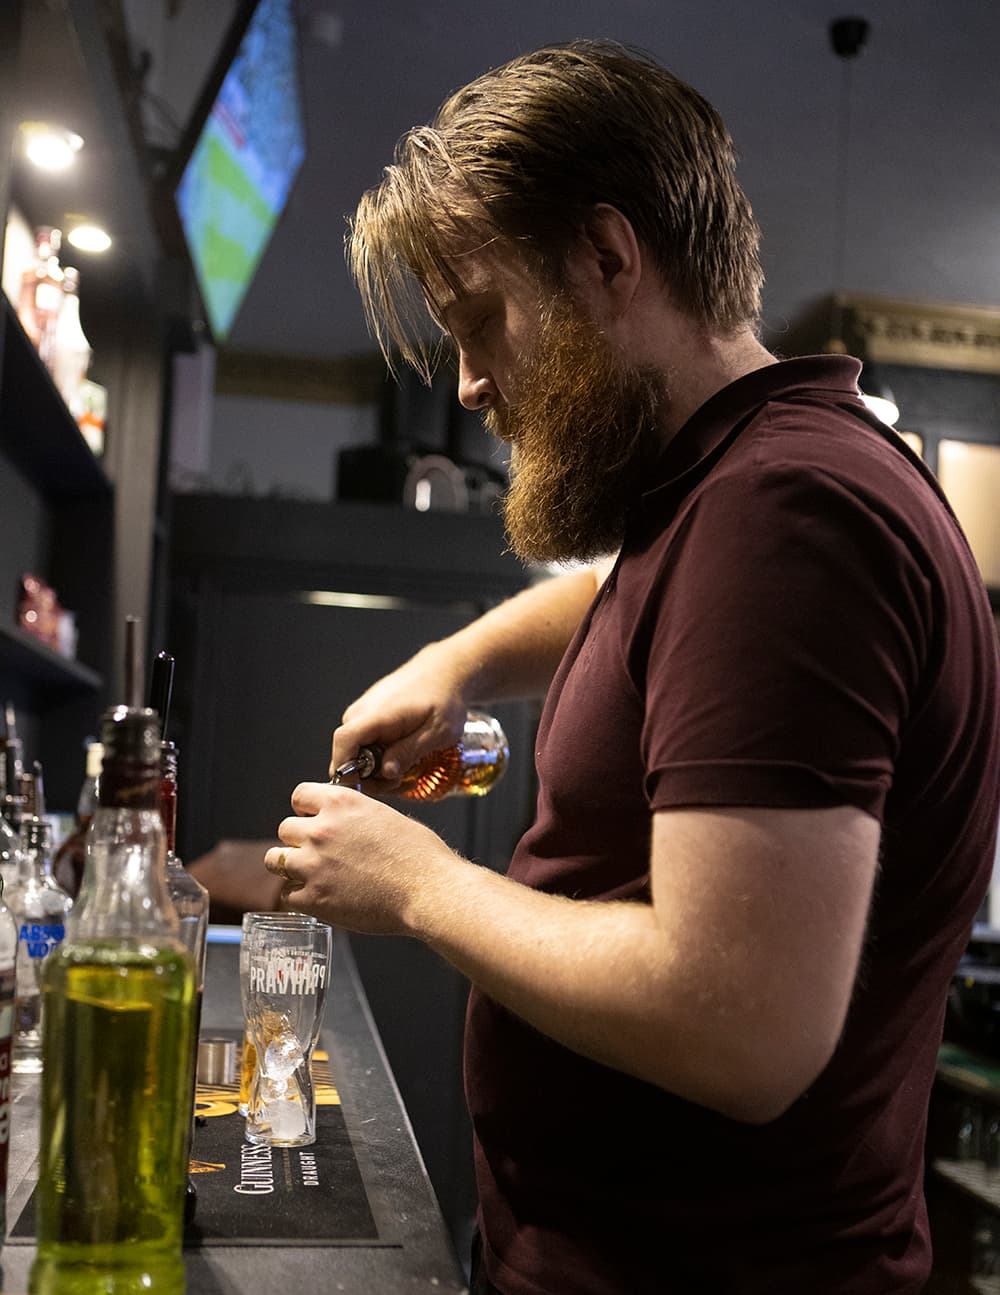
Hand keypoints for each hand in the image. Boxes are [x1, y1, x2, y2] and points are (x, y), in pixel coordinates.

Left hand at [264, 781, 460, 934]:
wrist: (429, 891)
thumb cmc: (420, 856)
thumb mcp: (387, 817)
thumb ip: (355, 816)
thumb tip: (344, 823)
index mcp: (340, 803)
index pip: (299, 795)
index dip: (306, 809)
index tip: (313, 819)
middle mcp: (320, 829)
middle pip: (284, 829)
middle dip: (298, 840)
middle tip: (318, 853)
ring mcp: (312, 864)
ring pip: (275, 859)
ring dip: (290, 866)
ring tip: (311, 875)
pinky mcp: (313, 898)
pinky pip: (287, 895)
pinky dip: (300, 898)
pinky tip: (321, 898)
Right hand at [330, 643, 468, 787]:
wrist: (444, 673)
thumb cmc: (444, 699)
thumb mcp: (438, 732)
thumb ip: (409, 752)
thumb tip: (385, 773)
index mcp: (377, 714)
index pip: (344, 743)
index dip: (349, 770)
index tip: (371, 786)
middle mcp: (361, 713)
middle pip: (346, 757)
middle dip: (369, 778)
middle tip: (400, 781)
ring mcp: (361, 714)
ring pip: (354, 754)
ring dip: (375, 770)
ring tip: (405, 769)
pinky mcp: (366, 719)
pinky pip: (361, 746)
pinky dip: (377, 758)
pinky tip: (400, 758)